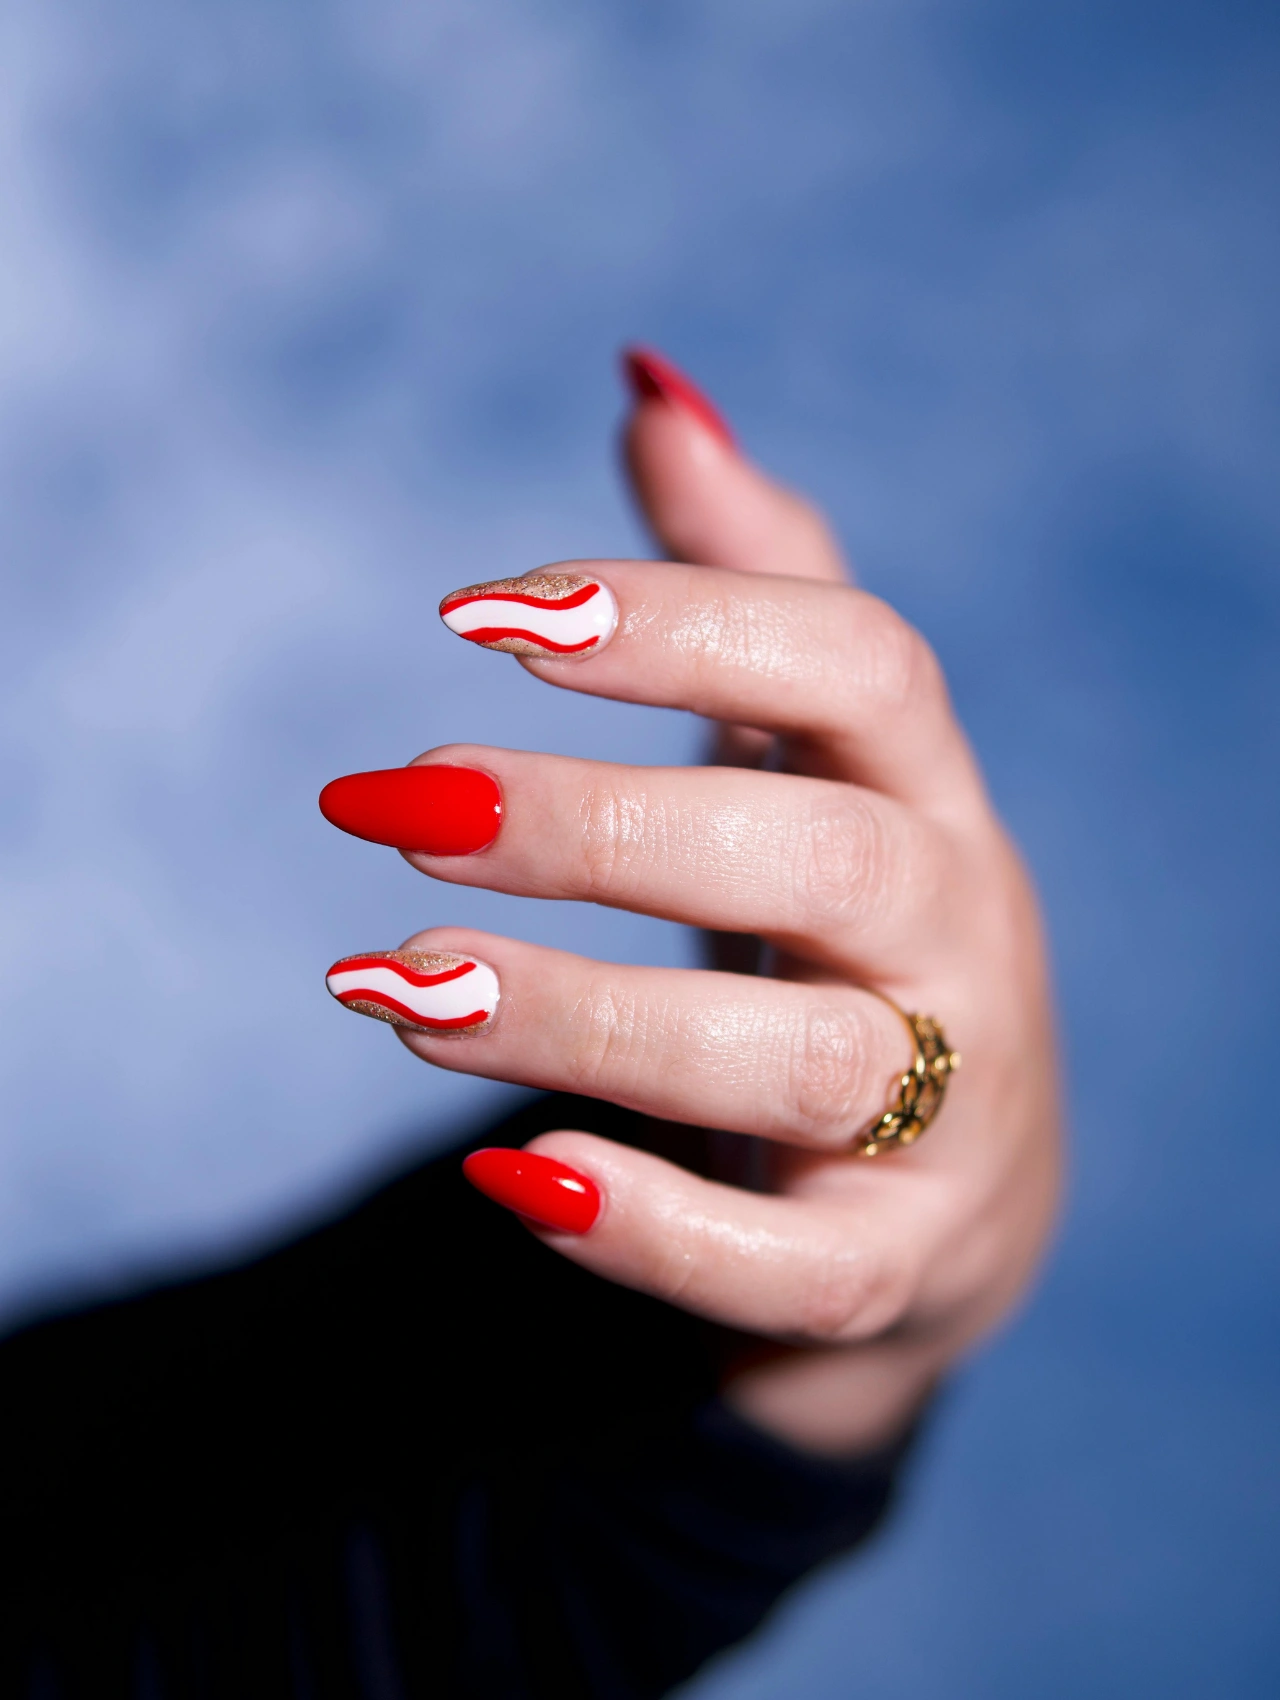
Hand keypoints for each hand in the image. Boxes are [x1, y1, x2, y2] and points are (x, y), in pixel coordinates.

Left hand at [319, 349, 1060, 1455]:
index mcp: (933, 794)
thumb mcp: (818, 762)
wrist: (950, 1186)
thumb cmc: (851, 937)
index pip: (860, 668)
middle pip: (819, 862)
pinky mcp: (892, 1265)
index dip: (680, 625)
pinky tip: (509, 1175)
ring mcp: (946, 1115)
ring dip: (580, 1018)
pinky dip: (655, 1231)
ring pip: (789, 1063)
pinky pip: (796, 1268)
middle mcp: (963, 940)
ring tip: (385, 984)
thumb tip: (649, 388)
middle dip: (599, 827)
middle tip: (393, 801)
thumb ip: (745, 584)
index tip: (477, 614)